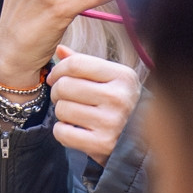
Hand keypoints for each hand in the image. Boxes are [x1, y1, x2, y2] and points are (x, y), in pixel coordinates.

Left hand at [48, 46, 141, 164]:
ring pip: (62, 109)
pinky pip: (62, 132)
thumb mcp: (109, 79)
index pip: (76, 64)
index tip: (55, 77)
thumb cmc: (117, 104)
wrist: (137, 141)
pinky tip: (74, 129)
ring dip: (61, 112)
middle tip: (64, 97)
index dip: (58, 70)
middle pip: (65, 86)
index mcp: (123, 76)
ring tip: (73, 114)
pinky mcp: (102, 144)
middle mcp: (119, 98)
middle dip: (57, 91)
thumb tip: (59, 49)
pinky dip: (61, 131)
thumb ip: (84, 63)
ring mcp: (112, 122)